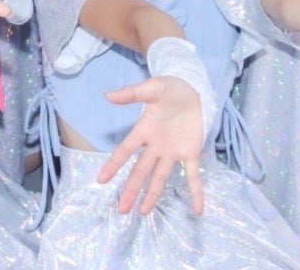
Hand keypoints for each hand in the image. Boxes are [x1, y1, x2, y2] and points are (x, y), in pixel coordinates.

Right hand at [97, 76, 205, 215]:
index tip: (101, 180)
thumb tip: (108, 95)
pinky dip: (196, 192)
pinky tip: (197, 209)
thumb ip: (132, 93)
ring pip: (160, 176)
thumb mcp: (152, 88)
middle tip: (122, 209)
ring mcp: (173, 151)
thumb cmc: (169, 89)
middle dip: (131, 189)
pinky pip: (193, 175)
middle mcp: (156, 146)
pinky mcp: (191, 152)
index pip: (125, 150)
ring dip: (152, 194)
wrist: (192, 89)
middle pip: (141, 171)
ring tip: (143, 212)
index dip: (113, 165)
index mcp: (144, 130)